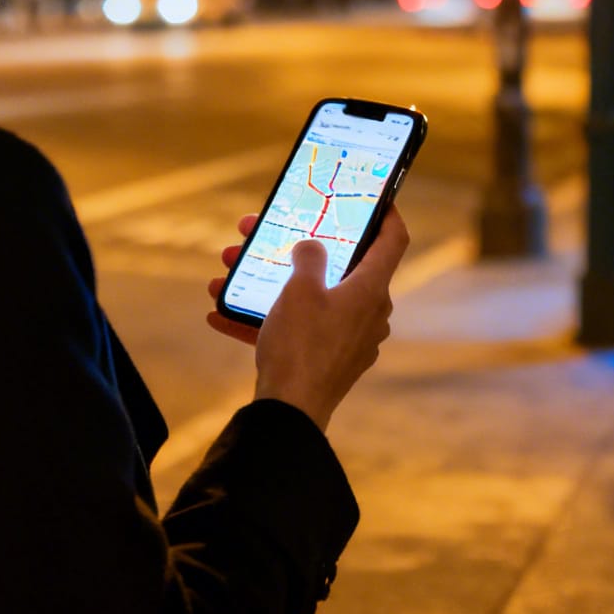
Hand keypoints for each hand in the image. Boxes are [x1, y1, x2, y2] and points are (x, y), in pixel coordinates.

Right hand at [203, 209, 408, 430]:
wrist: (289, 415)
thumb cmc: (300, 346)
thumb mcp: (299, 289)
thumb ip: (308, 258)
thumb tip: (311, 248)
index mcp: (370, 290)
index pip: (392, 240)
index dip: (387, 214)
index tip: (376, 198)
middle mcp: (367, 314)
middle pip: (338, 268)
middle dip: (296, 249)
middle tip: (263, 233)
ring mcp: (348, 340)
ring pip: (309, 299)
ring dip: (268, 283)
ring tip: (228, 272)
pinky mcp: (327, 362)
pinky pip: (296, 331)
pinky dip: (263, 320)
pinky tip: (221, 315)